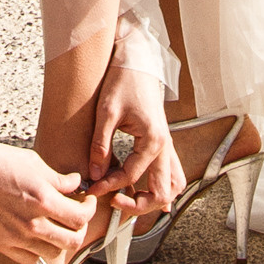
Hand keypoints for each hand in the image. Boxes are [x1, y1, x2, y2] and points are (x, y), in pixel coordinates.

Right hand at [0, 137, 103, 263]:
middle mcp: (32, 224)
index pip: (81, 217)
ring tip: (56, 223)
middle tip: (76, 215)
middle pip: (72, 240)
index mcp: (43, 200)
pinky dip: (39, 249)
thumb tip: (76, 185)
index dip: (90, 208)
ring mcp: (16, 237)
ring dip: (60, 239)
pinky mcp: (2, 244)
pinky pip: (31, 258)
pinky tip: (37, 233)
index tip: (87, 201)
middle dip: (80, 227)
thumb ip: (58, 179)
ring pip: (53, 252)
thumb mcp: (33, 162)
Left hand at [85, 27, 184, 227]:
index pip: (130, 176)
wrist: (137, 59)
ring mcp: (168, 145)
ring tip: (129, 200)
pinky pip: (171, 173)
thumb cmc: (122, 81)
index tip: (91, 189)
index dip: (108, 186)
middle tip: (113, 202)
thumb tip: (94, 175)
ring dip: (154, 198)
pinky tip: (143, 191)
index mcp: (153, 140)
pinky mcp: (164, 141)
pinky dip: (161, 186)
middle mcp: (165, 146)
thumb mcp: (106, 112)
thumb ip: (101, 145)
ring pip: (173, 186)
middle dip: (138, 204)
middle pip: (161, 192)